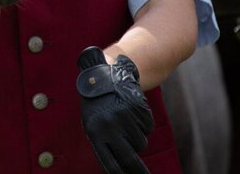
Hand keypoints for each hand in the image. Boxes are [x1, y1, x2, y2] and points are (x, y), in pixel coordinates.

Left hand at [76, 46, 153, 173]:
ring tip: (127, 125)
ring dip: (138, 140)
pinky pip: (148, 128)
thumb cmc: (97, 105)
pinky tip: (133, 113)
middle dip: (139, 171)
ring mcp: (124, 116)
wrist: (103, 74)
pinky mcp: (137, 107)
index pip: (110, 165)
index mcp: (94, 133)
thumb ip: (102, 145)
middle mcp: (109, 126)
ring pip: (141, 143)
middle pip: (129, 159)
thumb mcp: (92, 124)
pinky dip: (144, 125)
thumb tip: (117, 170)